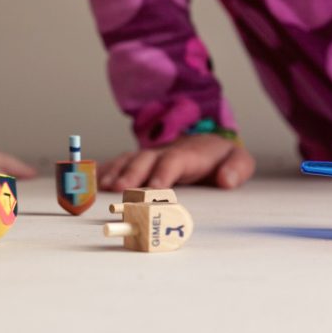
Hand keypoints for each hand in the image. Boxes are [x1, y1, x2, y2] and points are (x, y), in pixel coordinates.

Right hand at [99, 135, 254, 191]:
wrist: (206, 143)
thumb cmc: (220, 158)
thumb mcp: (239, 160)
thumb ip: (237, 168)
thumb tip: (227, 180)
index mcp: (189, 154)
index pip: (174, 161)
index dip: (164, 173)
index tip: (155, 188)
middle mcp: (163, 152)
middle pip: (145, 161)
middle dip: (132, 174)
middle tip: (120, 189)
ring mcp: (148, 156)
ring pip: (127, 161)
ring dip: (114, 173)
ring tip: (102, 188)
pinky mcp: (137, 162)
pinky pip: (117, 164)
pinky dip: (104, 171)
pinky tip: (92, 182)